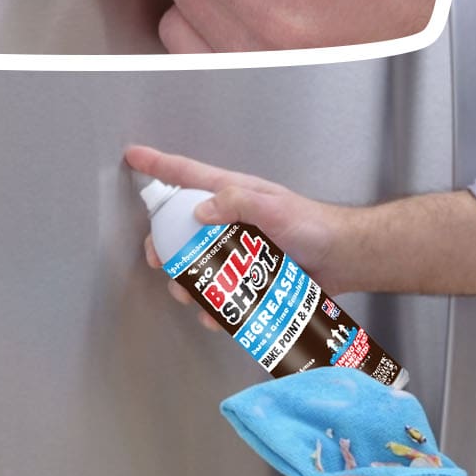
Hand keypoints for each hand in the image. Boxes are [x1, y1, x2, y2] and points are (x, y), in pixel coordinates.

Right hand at [125, 145, 353, 321]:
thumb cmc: (313, 225)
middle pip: (182, 226)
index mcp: (234, 194)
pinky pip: (219, 293)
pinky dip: (213, 308)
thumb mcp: (275, 208)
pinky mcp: (246, 278)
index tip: (133, 157)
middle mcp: (230, 220)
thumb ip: (239, 203)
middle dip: (164, 242)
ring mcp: (237, 250)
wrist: (342, 260)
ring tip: (192, 296)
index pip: (189, 175)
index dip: (159, 166)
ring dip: (187, 282)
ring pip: (196, 264)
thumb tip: (200, 210)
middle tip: (158, 259)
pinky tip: (217, 318)